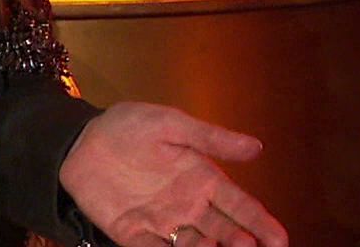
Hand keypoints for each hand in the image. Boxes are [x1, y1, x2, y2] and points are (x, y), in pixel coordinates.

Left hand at [58, 102, 287, 246]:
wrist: (79, 140)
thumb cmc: (128, 127)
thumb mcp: (171, 125)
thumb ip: (211, 138)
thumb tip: (257, 148)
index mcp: (203, 179)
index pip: (241, 206)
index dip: (262, 223)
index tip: (280, 239)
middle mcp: (189, 206)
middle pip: (225, 232)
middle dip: (242, 243)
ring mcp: (163, 223)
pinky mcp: (134, 235)